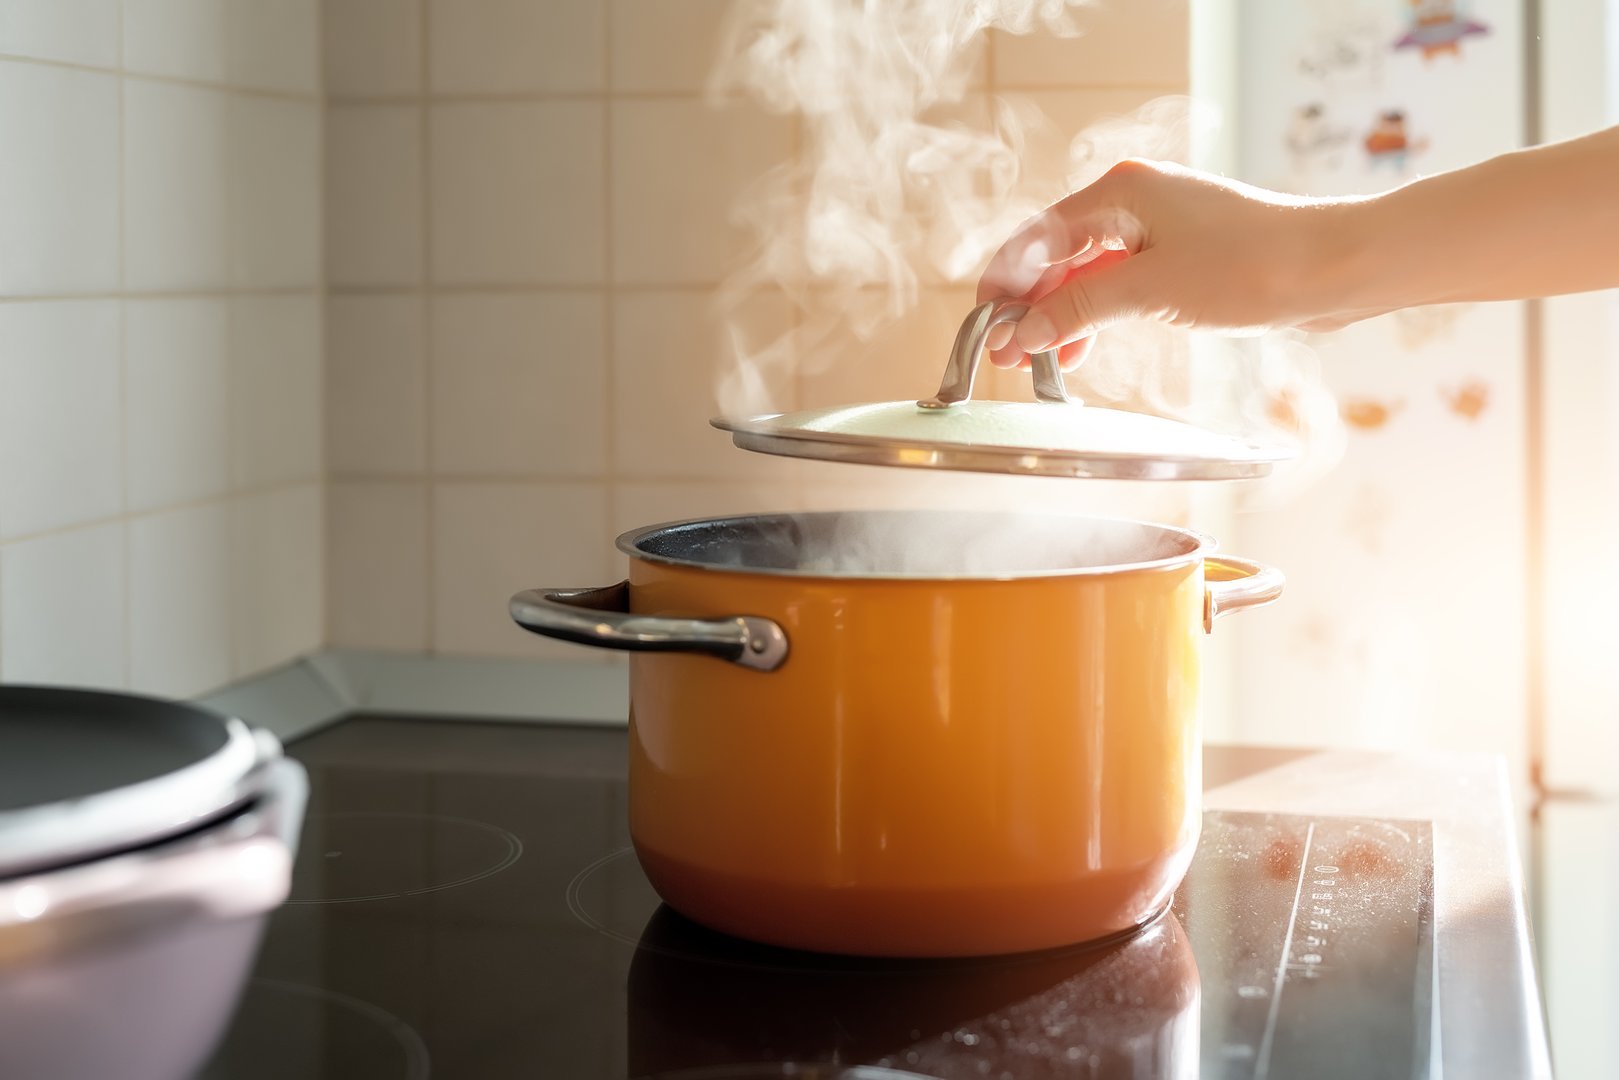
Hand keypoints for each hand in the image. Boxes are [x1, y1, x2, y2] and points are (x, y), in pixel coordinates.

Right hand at [976, 159, 1366, 369]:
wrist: (1332, 268)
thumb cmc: (1251, 265)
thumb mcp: (1149, 290)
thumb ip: (1078, 308)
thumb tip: (1023, 330)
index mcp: (1120, 191)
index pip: (1037, 238)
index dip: (1005, 285)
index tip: (984, 326)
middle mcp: (1135, 201)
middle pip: (1057, 256)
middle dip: (1028, 307)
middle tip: (1003, 354)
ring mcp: (1159, 228)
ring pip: (1087, 273)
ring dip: (1059, 316)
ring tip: (1034, 361)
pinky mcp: (1181, 255)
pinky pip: (1119, 283)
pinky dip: (1095, 314)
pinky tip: (1078, 349)